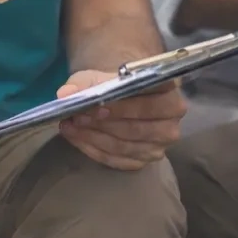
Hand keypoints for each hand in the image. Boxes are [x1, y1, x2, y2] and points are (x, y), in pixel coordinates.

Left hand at [55, 76, 186, 169]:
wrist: (126, 96)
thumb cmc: (116, 83)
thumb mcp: (99, 76)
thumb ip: (84, 83)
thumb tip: (66, 94)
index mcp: (169, 90)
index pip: (148, 99)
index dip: (122, 105)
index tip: (94, 105)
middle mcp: (172, 119)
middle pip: (136, 127)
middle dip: (103, 124)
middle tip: (76, 117)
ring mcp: (161, 143)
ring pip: (124, 145)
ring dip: (94, 137)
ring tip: (71, 126)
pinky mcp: (146, 160)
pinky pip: (118, 160)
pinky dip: (94, 149)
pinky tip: (77, 138)